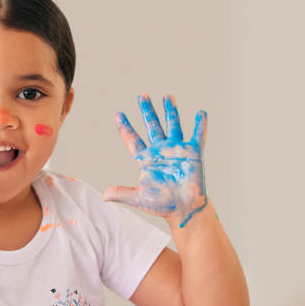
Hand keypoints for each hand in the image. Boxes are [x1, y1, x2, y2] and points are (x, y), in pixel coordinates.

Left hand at [103, 94, 206, 227]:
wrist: (183, 209)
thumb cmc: (162, 205)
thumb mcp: (139, 198)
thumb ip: (122, 193)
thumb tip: (103, 196)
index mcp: (146, 159)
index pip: (133, 140)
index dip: (125, 128)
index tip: (118, 115)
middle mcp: (161, 151)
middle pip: (152, 126)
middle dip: (147, 111)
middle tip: (142, 96)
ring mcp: (177, 150)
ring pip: (173, 125)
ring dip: (170, 111)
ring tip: (167, 96)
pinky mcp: (193, 153)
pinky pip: (198, 136)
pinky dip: (200, 125)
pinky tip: (201, 113)